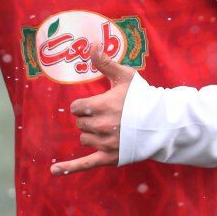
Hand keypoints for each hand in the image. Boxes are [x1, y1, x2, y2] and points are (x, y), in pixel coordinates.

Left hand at [50, 48, 136, 175]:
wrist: (162, 123)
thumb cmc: (143, 98)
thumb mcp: (125, 76)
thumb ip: (105, 62)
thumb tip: (91, 44)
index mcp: (100, 106)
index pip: (76, 108)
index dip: (85, 105)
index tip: (98, 104)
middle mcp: (100, 126)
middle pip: (79, 124)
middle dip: (90, 119)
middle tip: (108, 115)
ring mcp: (105, 144)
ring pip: (84, 139)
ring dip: (92, 134)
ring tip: (112, 128)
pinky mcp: (110, 158)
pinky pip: (85, 164)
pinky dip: (69, 167)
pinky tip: (54, 171)